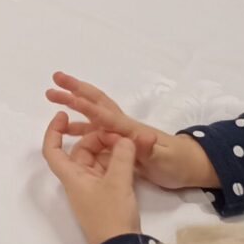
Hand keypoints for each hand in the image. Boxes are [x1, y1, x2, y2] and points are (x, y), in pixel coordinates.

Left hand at [42, 112, 142, 243]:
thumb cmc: (111, 215)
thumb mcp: (118, 183)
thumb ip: (122, 156)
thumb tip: (125, 138)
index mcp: (72, 175)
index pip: (53, 149)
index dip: (54, 131)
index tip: (63, 115)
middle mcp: (79, 178)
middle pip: (82, 149)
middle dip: (99, 138)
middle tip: (120, 135)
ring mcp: (93, 186)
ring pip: (98, 157)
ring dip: (112, 148)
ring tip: (132, 142)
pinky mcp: (107, 192)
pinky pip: (109, 168)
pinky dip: (119, 159)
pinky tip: (133, 154)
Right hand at [46, 72, 215, 190]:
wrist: (191, 165)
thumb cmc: (177, 163)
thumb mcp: (164, 160)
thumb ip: (149, 149)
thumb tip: (142, 136)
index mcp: (130, 130)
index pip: (104, 115)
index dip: (86, 107)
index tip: (67, 96)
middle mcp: (122, 126)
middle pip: (96, 102)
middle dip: (75, 90)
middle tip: (55, 78)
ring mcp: (120, 132)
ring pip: (92, 114)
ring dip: (73, 104)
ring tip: (53, 96)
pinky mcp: (120, 141)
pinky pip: (95, 129)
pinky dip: (80, 125)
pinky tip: (68, 129)